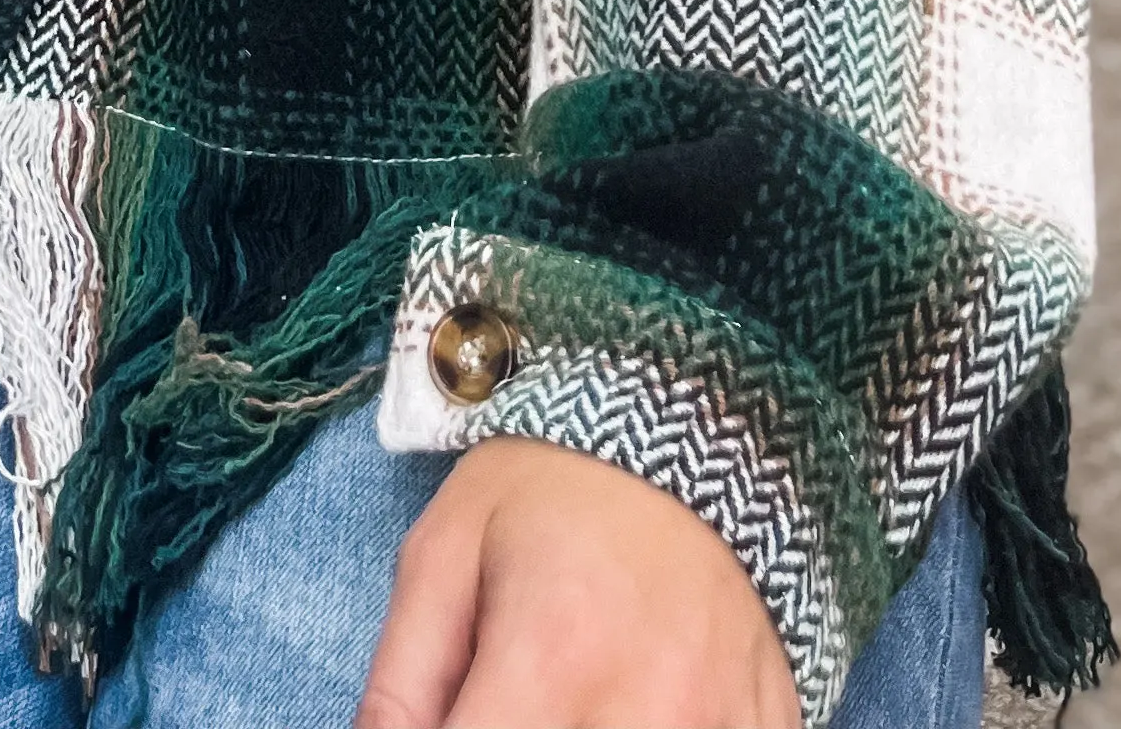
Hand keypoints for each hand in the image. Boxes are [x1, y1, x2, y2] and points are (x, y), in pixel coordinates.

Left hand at [353, 435, 800, 728]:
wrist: (690, 422)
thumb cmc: (555, 487)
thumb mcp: (445, 549)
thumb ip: (399, 681)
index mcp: (553, 656)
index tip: (455, 713)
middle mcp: (647, 708)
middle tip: (506, 697)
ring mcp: (721, 727)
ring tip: (562, 697)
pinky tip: (626, 701)